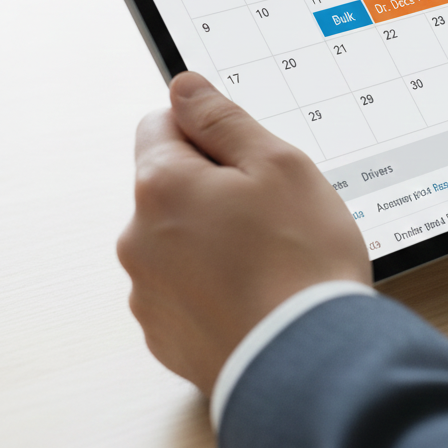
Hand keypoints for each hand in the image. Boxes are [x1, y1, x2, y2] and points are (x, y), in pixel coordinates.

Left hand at [118, 72, 369, 394]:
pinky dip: (214, 285)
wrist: (308, 360)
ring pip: (179, 239)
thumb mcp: (278, 163)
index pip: (161, 123)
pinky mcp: (165, 336)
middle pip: (170, 185)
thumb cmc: (301, 258)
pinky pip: (185, 289)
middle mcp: (139, 238)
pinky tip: (258, 293)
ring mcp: (148, 293)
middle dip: (213, 187)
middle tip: (272, 209)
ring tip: (270, 257)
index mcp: (161, 186)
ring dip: (213, 238)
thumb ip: (222, 119)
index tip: (246, 155)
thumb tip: (184, 88)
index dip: (210, 130)